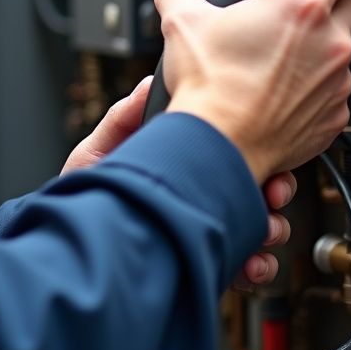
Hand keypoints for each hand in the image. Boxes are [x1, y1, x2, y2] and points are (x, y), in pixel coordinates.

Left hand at [61, 80, 296, 289]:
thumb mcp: (97, 152)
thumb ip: (122, 119)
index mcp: (183, 161)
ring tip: (258, 234)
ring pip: (260, 225)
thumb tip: (148, 84)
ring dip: (270, 228)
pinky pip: (246, 264)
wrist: (74, 244)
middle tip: (270, 197)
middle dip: (276, 190)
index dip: (256, 148)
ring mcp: (206, 226)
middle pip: (258, 184)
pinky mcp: (206, 260)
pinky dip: (257, 265)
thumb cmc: (84, 194)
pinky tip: (247, 264)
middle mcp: (200, 191)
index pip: (230, 147)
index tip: (265, 156)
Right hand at [155, 0, 350, 183]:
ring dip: (315, 39)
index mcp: (302, 5)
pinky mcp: (334, 113)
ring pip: (339, 43)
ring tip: (273, 48)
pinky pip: (332, 84)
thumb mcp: (180, 21)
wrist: (218, 147)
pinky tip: (276, 83)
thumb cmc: (209, 90)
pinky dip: (311, 79)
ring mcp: (337, 79)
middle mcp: (330, 40)